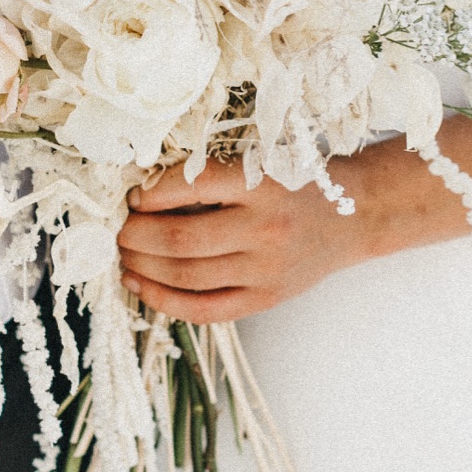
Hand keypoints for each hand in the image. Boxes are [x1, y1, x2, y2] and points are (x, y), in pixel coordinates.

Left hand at [118, 158, 368, 323]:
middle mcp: (265, 228)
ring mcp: (266, 269)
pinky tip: (140, 285)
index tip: (132, 195)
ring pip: (185, 275)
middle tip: (118, 229)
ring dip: (142, 266)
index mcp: (262, 183)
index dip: (150, 193)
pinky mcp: (265, 299)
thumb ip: (210, 173)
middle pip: (180, 237)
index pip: (191, 185)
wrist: (354, 216)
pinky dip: (164, 300)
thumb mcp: (261, 162)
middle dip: (136, 235)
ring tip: (124, 254)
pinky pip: (204, 309)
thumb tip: (141, 192)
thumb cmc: (297, 182)